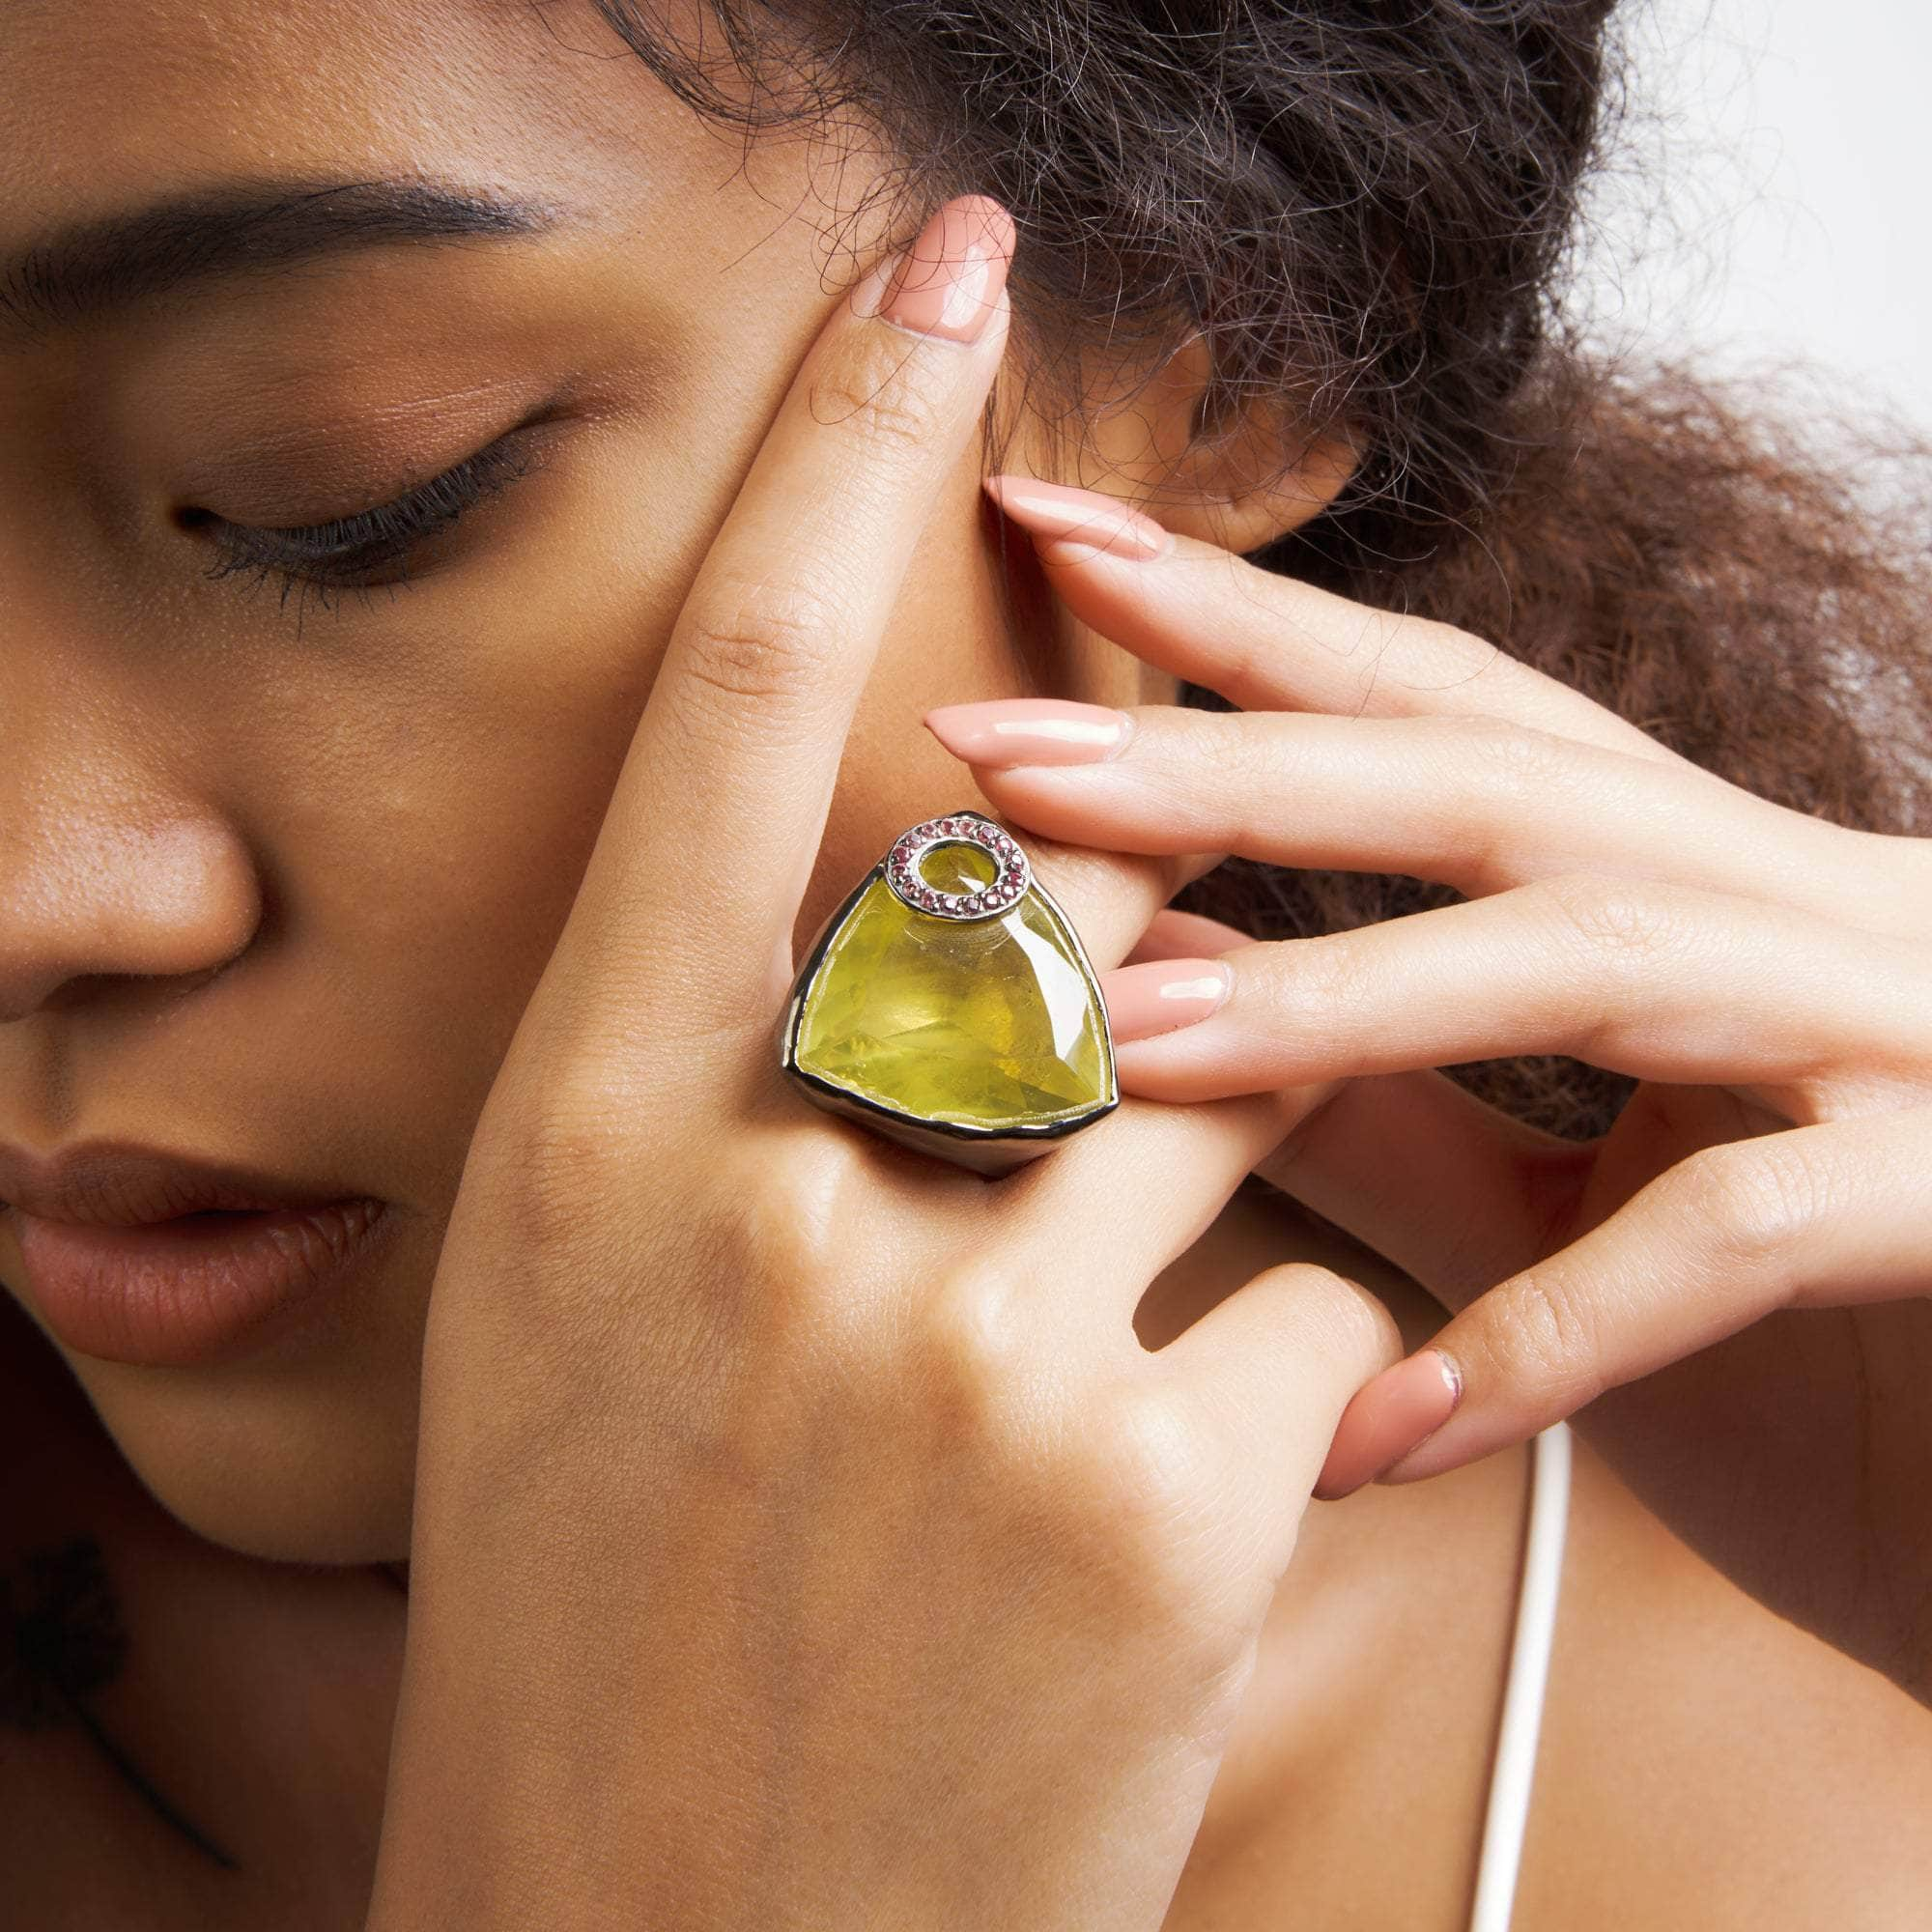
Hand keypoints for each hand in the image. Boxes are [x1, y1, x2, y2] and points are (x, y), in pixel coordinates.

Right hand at [365, 200, 1397, 1931]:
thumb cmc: (614, 1640)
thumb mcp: (593, 1338)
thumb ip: (719, 1111)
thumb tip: (886, 934)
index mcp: (582, 1144)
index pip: (729, 711)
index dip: (836, 459)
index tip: (940, 273)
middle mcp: (760, 1207)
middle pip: (1039, 893)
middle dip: (1112, 929)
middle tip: (1109, 1009)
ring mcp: (964, 1356)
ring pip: (1216, 1073)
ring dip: (1217, 1157)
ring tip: (1100, 1345)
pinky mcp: (1161, 1506)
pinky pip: (1328, 1295)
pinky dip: (1307, 1359)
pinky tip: (1211, 1499)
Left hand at [925, 476, 1931, 1685]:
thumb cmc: (1807, 1318)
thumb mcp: (1550, 1193)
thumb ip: (1369, 1090)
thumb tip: (1156, 973)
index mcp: (1681, 885)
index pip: (1436, 708)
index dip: (1239, 621)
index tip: (1045, 533)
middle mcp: (1782, 911)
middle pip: (1481, 776)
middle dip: (1226, 754)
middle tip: (990, 744)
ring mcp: (1888, 1032)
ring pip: (1589, 954)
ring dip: (1336, 1003)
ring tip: (1117, 1049)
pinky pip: (1729, 1243)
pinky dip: (1542, 1340)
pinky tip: (1374, 1431)